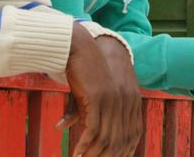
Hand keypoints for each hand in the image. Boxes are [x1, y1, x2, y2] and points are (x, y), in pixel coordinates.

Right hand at [59, 24, 141, 155]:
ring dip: (93, 155)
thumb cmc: (82, 70)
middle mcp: (124, 103)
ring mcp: (112, 101)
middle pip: (119, 141)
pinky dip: (84, 144)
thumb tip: (61, 128)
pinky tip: (77, 153)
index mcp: (129, 102)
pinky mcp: (97, 99)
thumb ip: (79, 112)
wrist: (80, 47)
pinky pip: (93, 129)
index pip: (132, 135)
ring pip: (106, 138)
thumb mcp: (85, 94)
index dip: (124, 152)